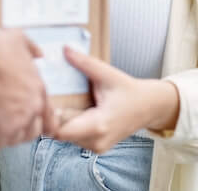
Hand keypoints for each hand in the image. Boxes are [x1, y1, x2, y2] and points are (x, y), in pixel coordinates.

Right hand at [0, 29, 55, 148]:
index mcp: (39, 88)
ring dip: (8, 136)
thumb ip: (31, 47)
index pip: (50, 114)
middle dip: (24, 128)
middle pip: (36, 130)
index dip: (42, 119)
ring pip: (18, 139)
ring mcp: (18, 121)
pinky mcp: (1, 131)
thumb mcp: (17, 38)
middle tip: (11, 125)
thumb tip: (38, 53)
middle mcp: (33, 107)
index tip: (33, 120)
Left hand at [52, 46, 179, 152]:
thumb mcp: (108, 74)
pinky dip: (71, 124)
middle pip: (60, 133)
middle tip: (50, 95)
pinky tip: (74, 109)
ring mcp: (96, 147)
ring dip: (61, 121)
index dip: (49, 116)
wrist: (150, 107)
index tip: (47, 99)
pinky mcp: (96, 147)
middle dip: (53, 115)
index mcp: (98, 125)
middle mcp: (96, 141)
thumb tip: (65, 50)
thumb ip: (85, 63)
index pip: (59, 131)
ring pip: (66, 137)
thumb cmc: (130, 92)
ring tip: (62, 101)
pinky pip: (75, 138)